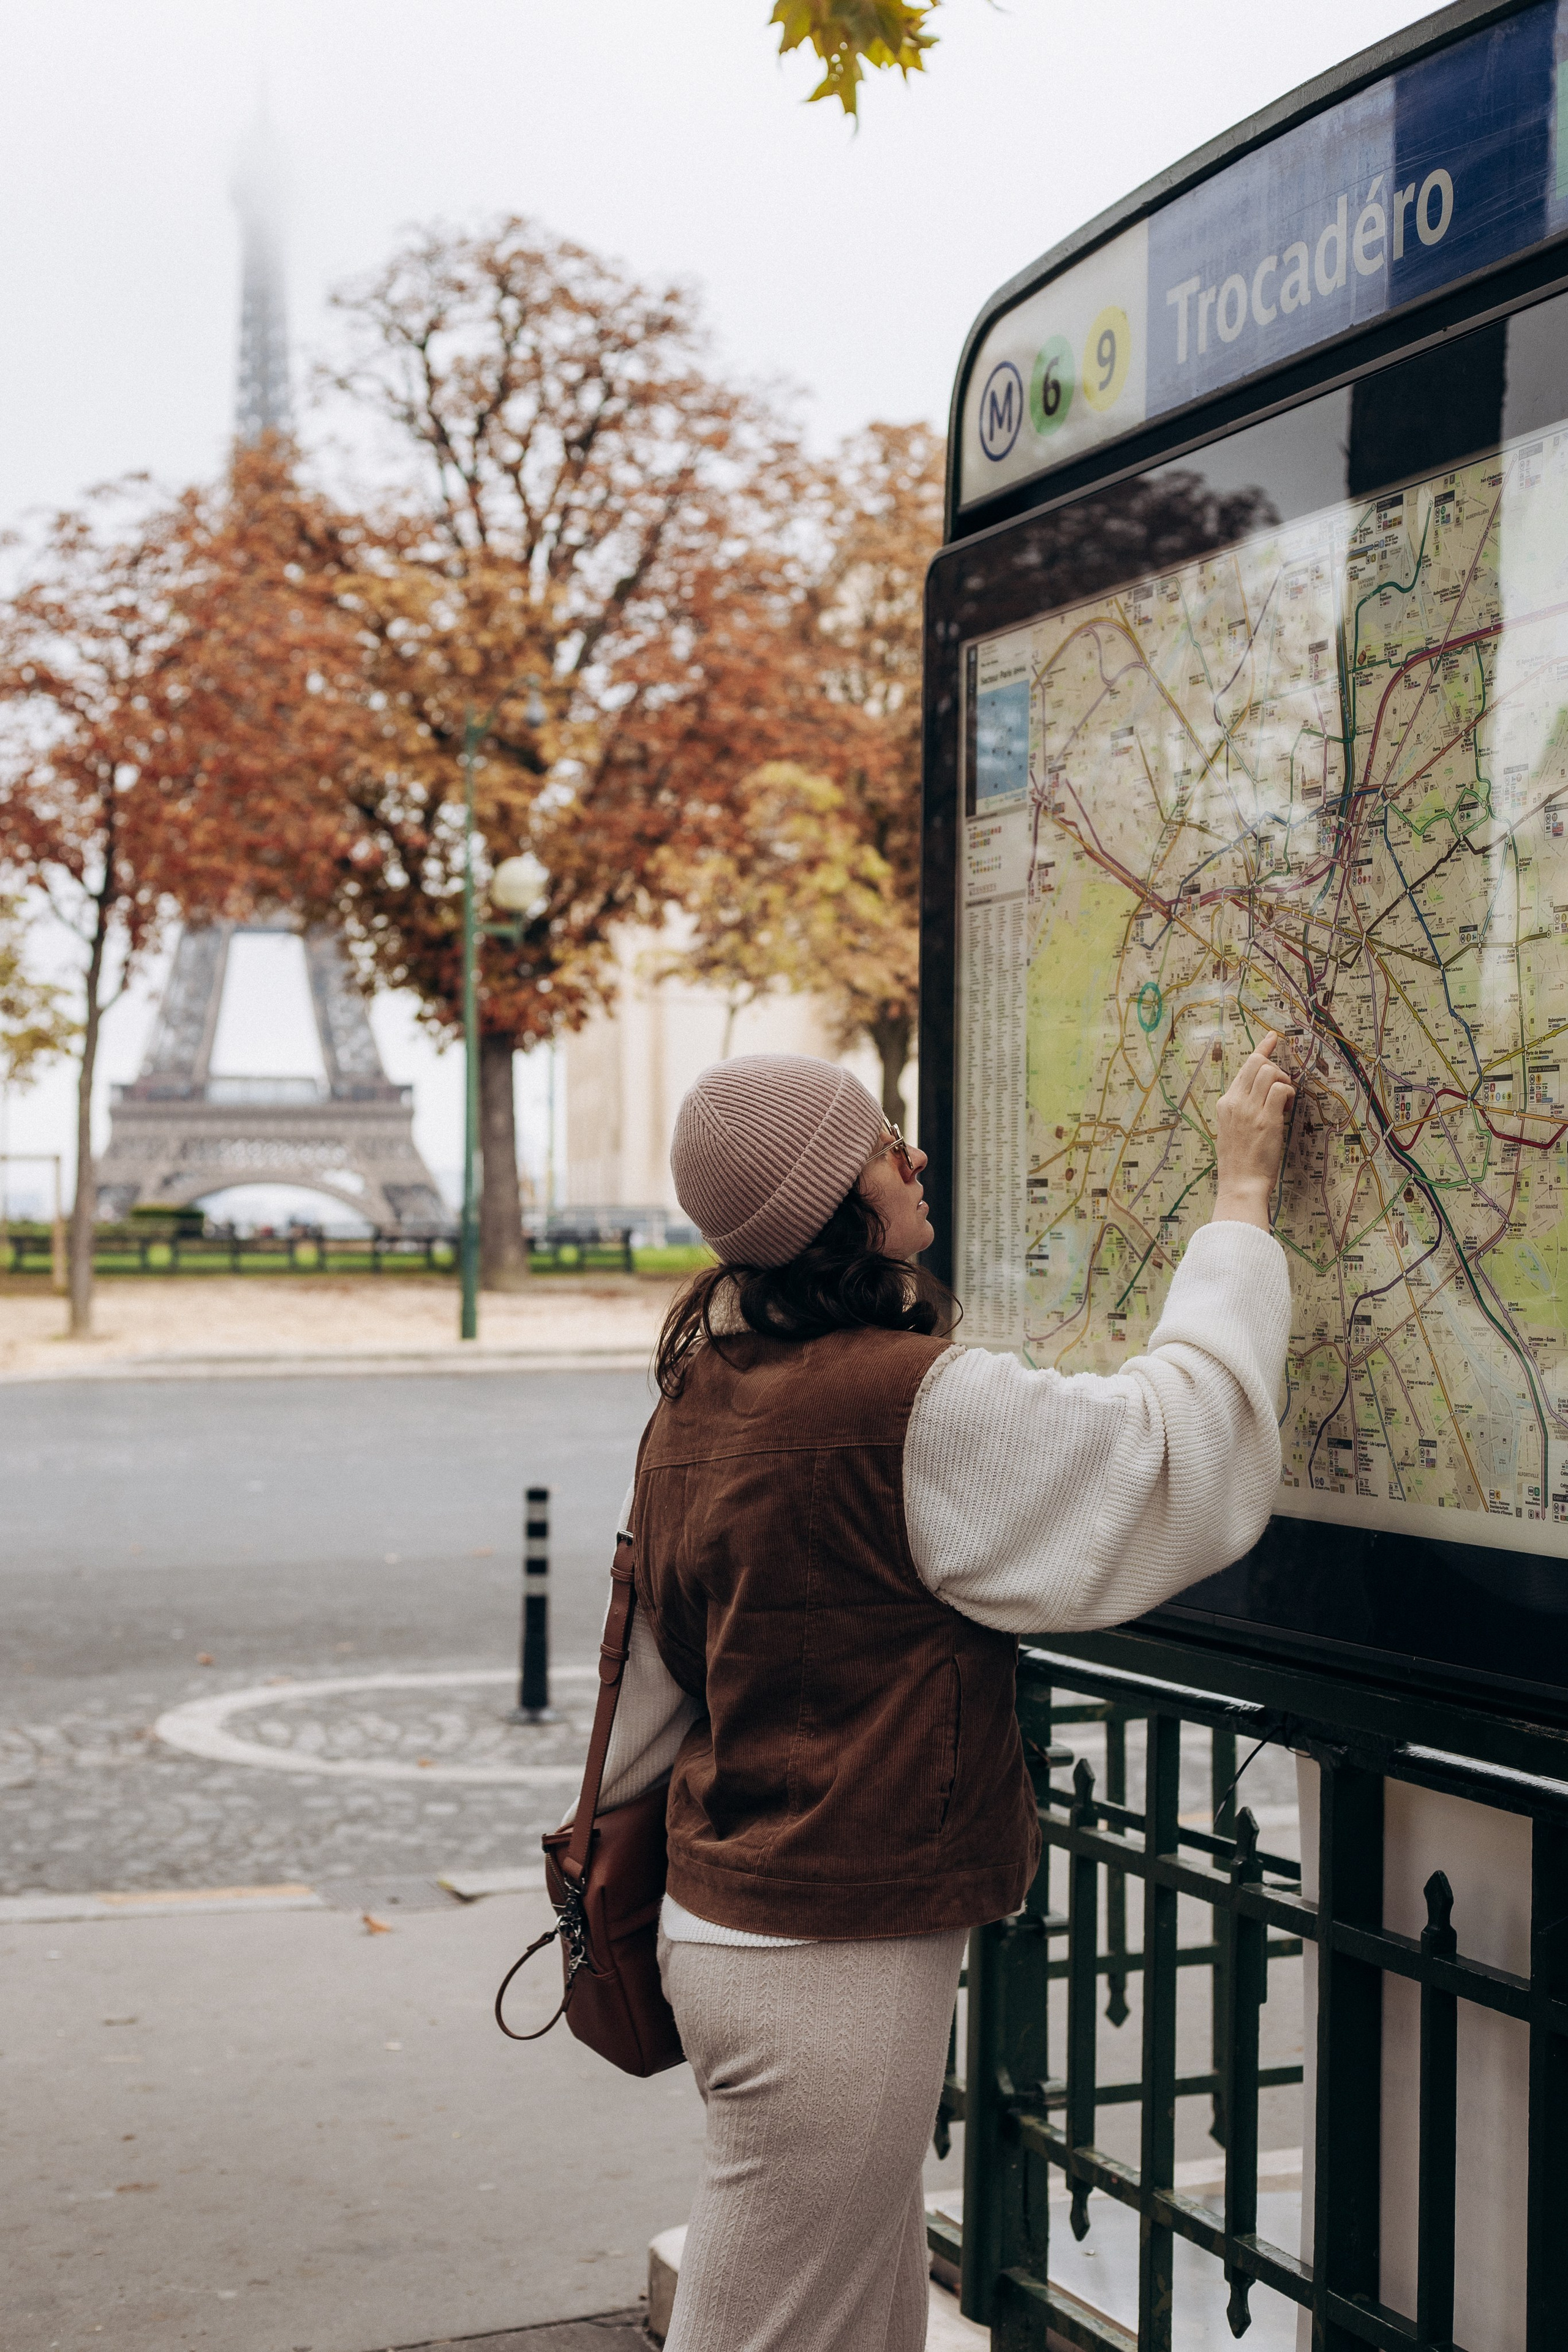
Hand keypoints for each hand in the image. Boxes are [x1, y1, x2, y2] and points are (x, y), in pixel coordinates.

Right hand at [1212, 1031, 1294, 1228]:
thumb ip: (1241, 1109)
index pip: (1243, 1068)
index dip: (1261, 1050)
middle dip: (1274, 1064)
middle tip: (1283, 1079)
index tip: (1271, 1038)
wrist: (1240, 1183)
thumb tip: (1259, 1094)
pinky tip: (1288, 1107)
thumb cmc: (1238, 1161)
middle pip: (1256, 1063)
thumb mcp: (1231, 1130)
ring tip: (1285, 1099)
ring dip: (1284, 1080)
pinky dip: (1289, 1094)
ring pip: (1270, 1072)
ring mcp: (1250, 1109)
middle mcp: (1235, 1102)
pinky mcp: (1266, 1119)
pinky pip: (1282, 1090)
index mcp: (1225, 1103)